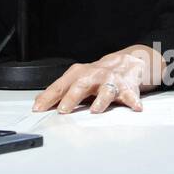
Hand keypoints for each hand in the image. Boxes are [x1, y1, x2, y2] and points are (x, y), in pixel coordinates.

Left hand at [32, 47, 153, 113]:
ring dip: (100, 100)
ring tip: (95, 109)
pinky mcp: (127, 88)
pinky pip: (130, 95)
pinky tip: (135, 107)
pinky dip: (133, 101)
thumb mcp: (76, 79)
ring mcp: (110, 81)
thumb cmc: (97, 75)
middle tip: (63, 110)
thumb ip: (59, 91)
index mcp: (78, 75)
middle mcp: (93, 76)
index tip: (38, 108)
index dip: (48, 98)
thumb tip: (39, 102)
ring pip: (105, 90)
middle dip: (71, 98)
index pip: (59, 86)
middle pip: (80, 86)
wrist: (126, 63)